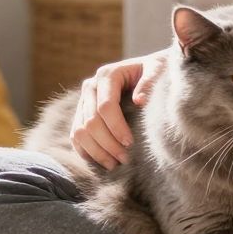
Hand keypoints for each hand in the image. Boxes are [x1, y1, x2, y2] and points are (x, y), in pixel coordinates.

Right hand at [72, 52, 162, 170]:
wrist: (147, 69)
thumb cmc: (155, 70)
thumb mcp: (157, 70)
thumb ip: (149, 82)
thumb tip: (139, 100)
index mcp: (107, 74)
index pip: (105, 106)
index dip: (116, 127)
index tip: (130, 143)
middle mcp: (91, 86)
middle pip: (91, 121)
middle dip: (107, 144)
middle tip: (125, 159)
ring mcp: (84, 100)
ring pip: (80, 131)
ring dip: (95, 151)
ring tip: (114, 165)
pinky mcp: (82, 112)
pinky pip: (75, 134)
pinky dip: (85, 150)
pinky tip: (100, 161)